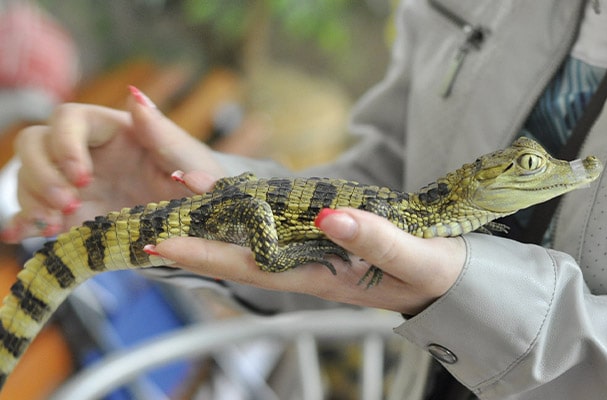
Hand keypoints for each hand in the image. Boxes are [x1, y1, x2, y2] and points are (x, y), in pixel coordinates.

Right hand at [3, 88, 223, 241]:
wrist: (204, 221)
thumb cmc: (199, 181)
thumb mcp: (188, 158)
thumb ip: (161, 131)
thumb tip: (136, 96)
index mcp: (112, 130)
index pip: (68, 118)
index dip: (64, 143)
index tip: (82, 174)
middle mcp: (85, 152)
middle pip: (35, 143)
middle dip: (41, 173)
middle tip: (68, 203)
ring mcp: (73, 185)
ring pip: (28, 178)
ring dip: (32, 199)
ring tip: (57, 223)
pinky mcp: (70, 216)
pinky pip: (33, 214)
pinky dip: (24, 223)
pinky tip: (25, 234)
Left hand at [152, 171, 466, 314]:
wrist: (450, 278)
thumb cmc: (434, 273)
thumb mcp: (413, 258)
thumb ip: (374, 240)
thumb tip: (328, 215)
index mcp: (320, 276)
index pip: (250, 266)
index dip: (204, 253)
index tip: (160, 240)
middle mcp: (307, 263)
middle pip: (240, 248)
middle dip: (195, 230)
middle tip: (149, 211)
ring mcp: (314, 248)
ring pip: (255, 229)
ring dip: (217, 210)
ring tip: (179, 187)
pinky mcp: (325, 232)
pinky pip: (279, 217)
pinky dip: (252, 201)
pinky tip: (233, 189)